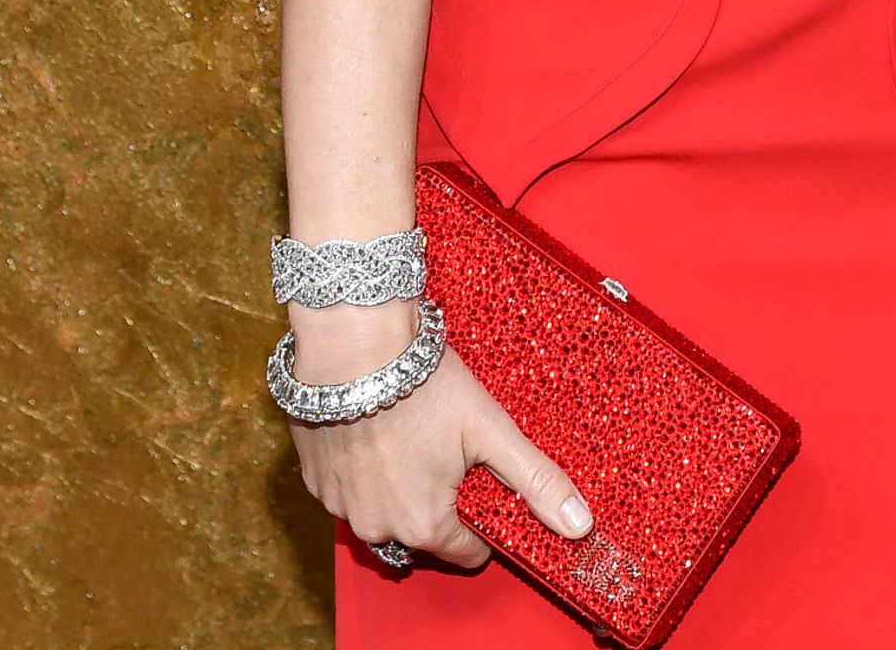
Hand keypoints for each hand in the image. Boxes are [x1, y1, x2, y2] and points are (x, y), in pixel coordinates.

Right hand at [289, 314, 590, 570]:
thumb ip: (535, 482)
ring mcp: (339, 507)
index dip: (483, 519)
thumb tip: (581, 526)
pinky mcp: (314, 481)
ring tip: (412, 437)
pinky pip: (350, 492)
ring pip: (385, 512)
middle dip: (441, 500)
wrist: (352, 343)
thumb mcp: (490, 430)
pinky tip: (378, 433)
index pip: (467, 552)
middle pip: (425, 532)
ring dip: (400, 488)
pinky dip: (365, 473)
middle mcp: (377, 529)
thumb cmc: (423, 385)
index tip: (483, 480)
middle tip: (448, 449)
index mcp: (424, 526)